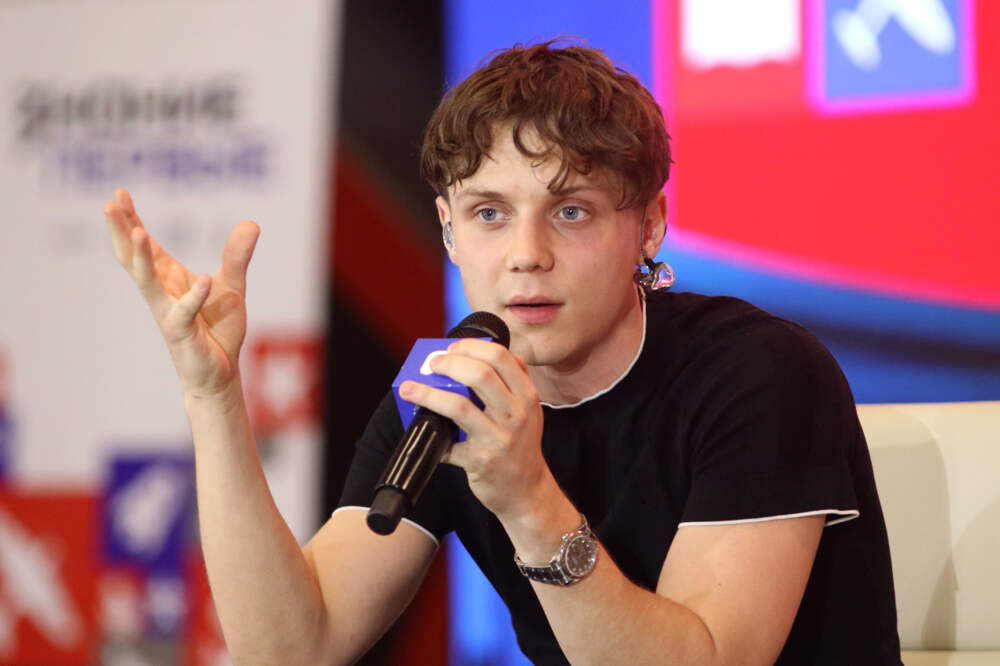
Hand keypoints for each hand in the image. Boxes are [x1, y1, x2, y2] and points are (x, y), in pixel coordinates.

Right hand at [104, 189, 259, 397]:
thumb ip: (237, 255)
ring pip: (147, 283)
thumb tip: (251, 223)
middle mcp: (162, 294)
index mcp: (168, 279)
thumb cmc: (217, 330)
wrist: (219, 373)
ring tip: (137, 232)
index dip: (131, 220)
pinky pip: (185, 313)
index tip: (119, 193)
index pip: (144, 246)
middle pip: (133, 258)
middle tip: (108, 204)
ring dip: (142, 258)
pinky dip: (194, 296)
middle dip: (121, 231)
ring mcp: (168, 313)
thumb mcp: (232, 286)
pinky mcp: (183, 334)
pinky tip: (204, 280)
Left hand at [399, 338, 553, 520]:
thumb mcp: (529, 410)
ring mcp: (499, 438)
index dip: (470, 347)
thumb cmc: (521, 446)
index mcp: (527, 396)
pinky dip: (434, 437)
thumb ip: (516, 380)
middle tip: (432, 365)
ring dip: (428, 394)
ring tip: (410, 388)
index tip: (452, 349)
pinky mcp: (481, 461)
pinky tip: (426, 433)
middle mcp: (516, 414)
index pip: (500, 357)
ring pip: (458, 405)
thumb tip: (488, 351)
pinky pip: (450, 444)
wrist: (526, 491)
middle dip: (449, 364)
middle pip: (479, 374)